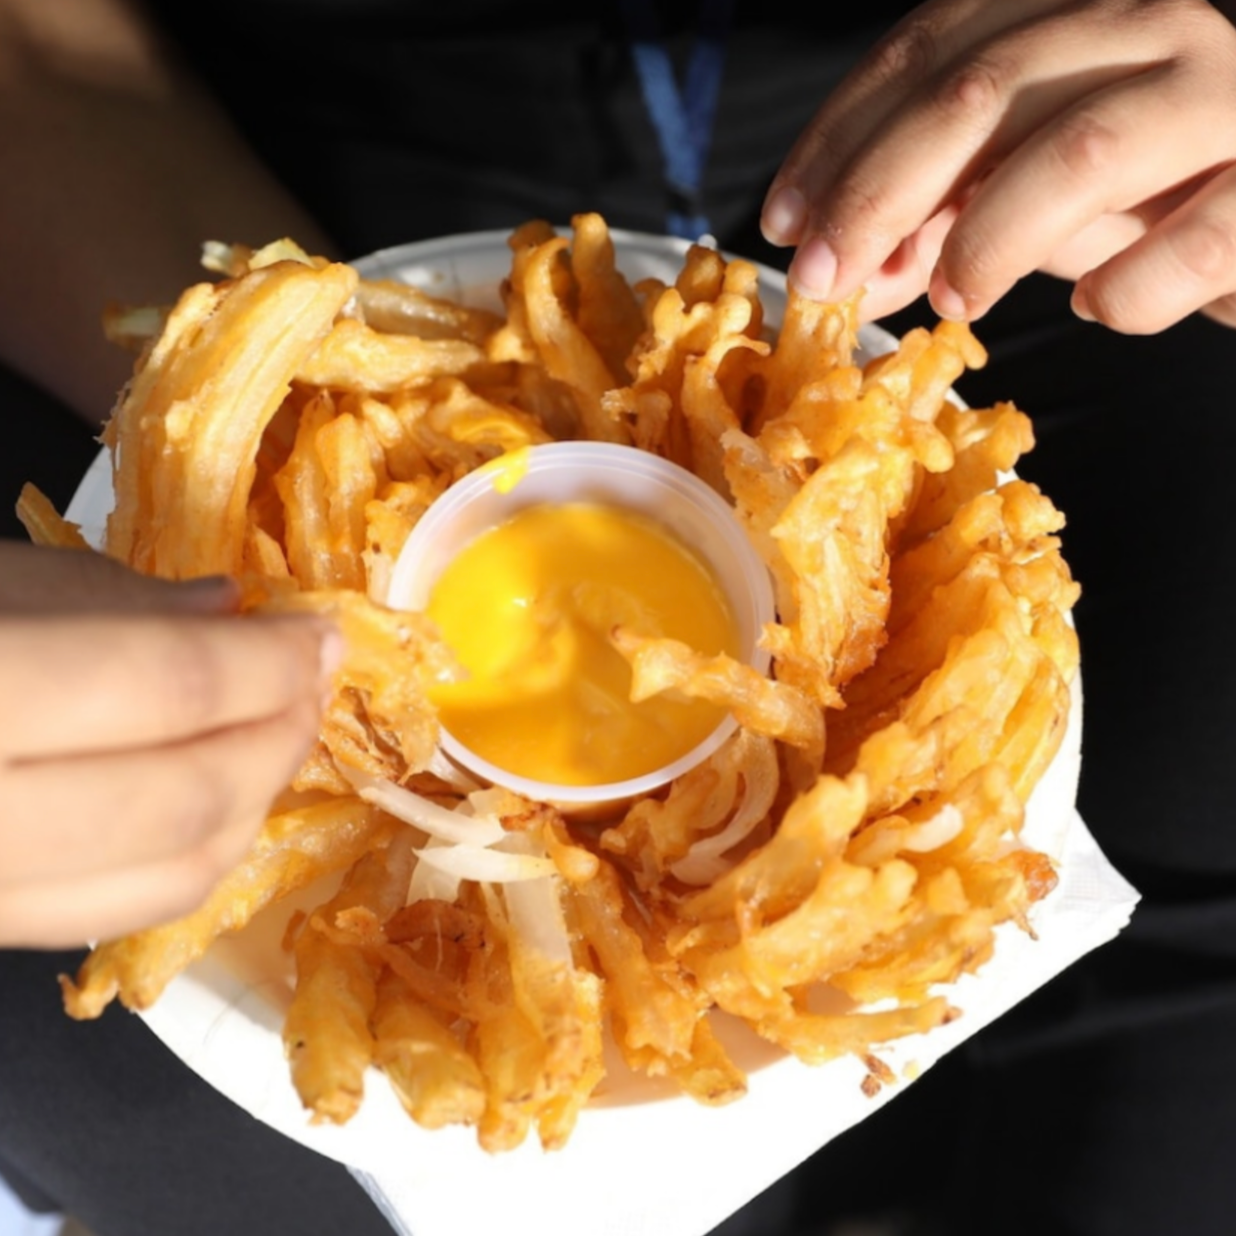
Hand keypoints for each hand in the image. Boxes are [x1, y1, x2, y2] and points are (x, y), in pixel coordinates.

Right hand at [0, 544, 338, 947]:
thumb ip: (105, 599)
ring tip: (278, 729)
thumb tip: (234, 614)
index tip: (324, 632)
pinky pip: (105, 912)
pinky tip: (214, 792)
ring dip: (251, 803)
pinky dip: (186, 853)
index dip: (266, 661)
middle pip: (183, 801)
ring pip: (162, 882)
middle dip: (276, 736)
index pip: (163, 686)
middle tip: (313, 679)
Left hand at [761, 0, 1235, 332]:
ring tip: (951, 300)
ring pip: (1079, 148)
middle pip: (981, 89)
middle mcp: (1144, 25)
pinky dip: (1127, 290)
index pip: (928, 52)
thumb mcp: (1021, 194)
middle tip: (824, 278)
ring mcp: (1219, 93)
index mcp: (1068, 12)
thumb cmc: (1150, 190)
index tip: (784, 224)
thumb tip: (842, 275)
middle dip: (879, 193)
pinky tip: (1096, 309)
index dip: (840, 140)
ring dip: (988, 238)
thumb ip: (935, 219)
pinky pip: (1192, 241)